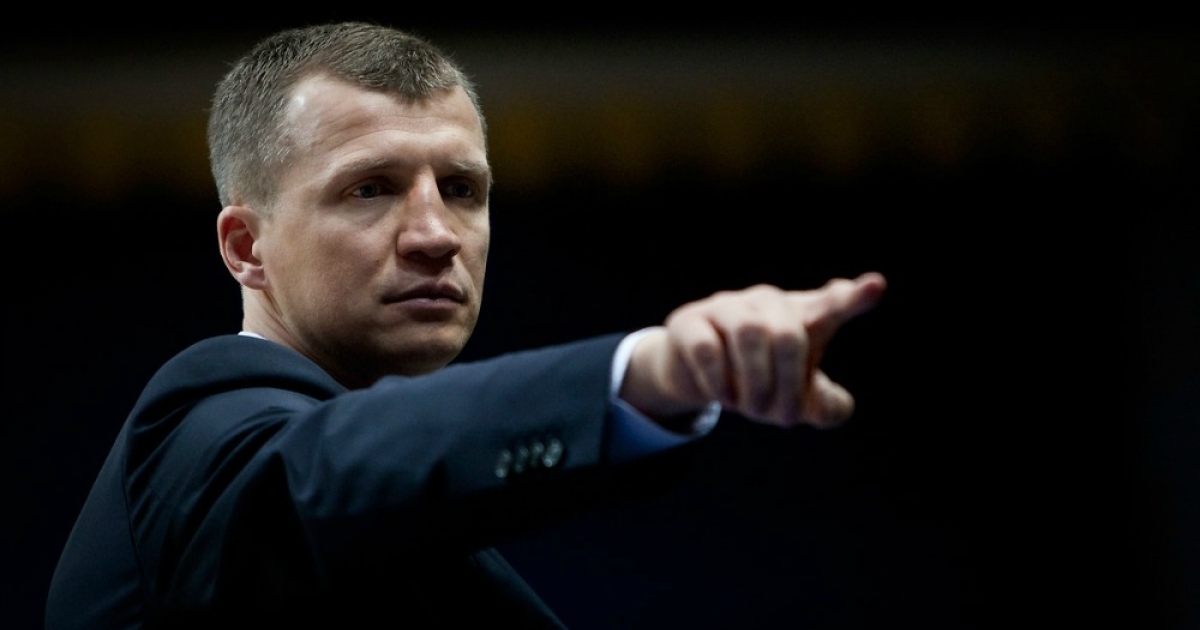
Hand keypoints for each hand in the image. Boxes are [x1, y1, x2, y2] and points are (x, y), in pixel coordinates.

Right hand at [620, 272, 886, 428]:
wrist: (695, 372)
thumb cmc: (758, 378)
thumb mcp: (795, 398)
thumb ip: (823, 406)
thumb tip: (833, 407)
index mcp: (801, 315)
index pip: (832, 303)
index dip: (854, 298)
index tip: (875, 286)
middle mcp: (766, 303)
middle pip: (789, 334)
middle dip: (788, 386)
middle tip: (784, 420)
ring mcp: (726, 307)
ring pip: (750, 334)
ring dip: (755, 383)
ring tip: (751, 410)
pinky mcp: (689, 321)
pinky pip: (707, 348)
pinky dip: (719, 381)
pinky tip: (723, 398)